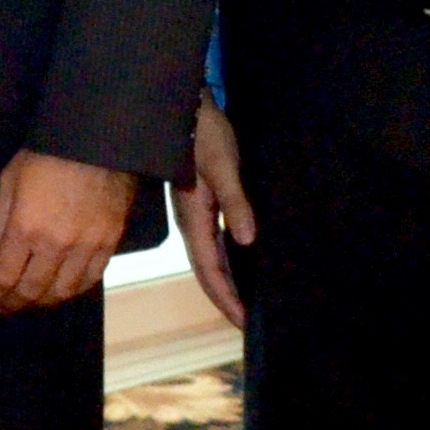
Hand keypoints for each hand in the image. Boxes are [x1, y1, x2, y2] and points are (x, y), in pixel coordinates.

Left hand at [0, 148, 131, 313]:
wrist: (96, 140)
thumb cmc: (46, 154)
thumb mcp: (9, 181)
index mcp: (26, 228)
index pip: (4, 277)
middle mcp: (56, 245)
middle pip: (33, 290)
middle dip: (14, 303)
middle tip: (5, 307)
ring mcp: (87, 246)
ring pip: (63, 291)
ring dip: (43, 302)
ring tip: (31, 301)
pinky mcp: (110, 242)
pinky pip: (91, 279)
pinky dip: (74, 291)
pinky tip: (63, 290)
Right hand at [175, 102, 255, 328]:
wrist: (183, 106)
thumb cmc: (204, 133)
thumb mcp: (224, 165)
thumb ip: (235, 202)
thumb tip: (246, 241)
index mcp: (195, 218)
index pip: (210, 269)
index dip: (226, 297)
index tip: (244, 322)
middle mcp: (191, 223)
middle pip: (206, 271)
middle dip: (225, 298)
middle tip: (246, 323)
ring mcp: (194, 215)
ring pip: (209, 259)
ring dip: (224, 282)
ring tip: (244, 302)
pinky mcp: (200, 204)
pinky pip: (211, 244)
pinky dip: (224, 262)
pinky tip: (237, 264)